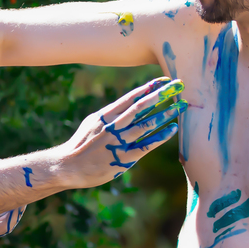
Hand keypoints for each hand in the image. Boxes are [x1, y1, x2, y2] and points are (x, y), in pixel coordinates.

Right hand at [62, 77, 187, 186]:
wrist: (68, 167)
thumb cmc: (81, 145)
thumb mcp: (92, 124)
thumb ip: (110, 116)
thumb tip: (126, 106)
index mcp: (105, 115)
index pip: (131, 98)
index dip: (149, 87)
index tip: (163, 80)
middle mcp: (113, 126)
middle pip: (141, 106)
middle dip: (161, 94)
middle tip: (179, 84)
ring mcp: (119, 141)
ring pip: (146, 123)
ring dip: (165, 113)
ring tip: (181, 105)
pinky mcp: (124, 157)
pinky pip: (146, 145)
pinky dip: (160, 136)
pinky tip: (172, 129)